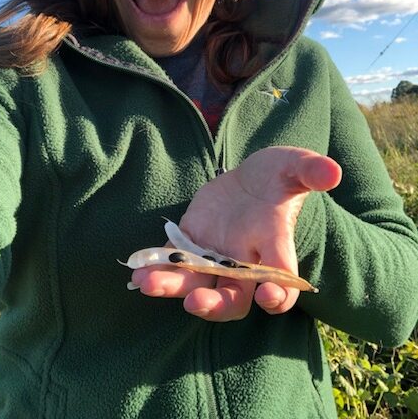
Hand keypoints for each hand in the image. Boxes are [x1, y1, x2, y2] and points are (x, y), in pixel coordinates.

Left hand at [132, 146, 341, 320]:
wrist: (250, 181)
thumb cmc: (276, 176)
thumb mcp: (292, 167)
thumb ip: (309, 170)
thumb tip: (333, 171)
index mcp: (275, 247)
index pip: (282, 281)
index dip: (278, 295)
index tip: (269, 297)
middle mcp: (245, 263)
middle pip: (234, 298)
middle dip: (216, 304)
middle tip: (197, 302)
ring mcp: (215, 257)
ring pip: (197, 286)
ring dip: (174, 289)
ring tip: (148, 285)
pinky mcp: (191, 246)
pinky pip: (173, 265)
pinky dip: (156, 270)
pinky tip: (137, 273)